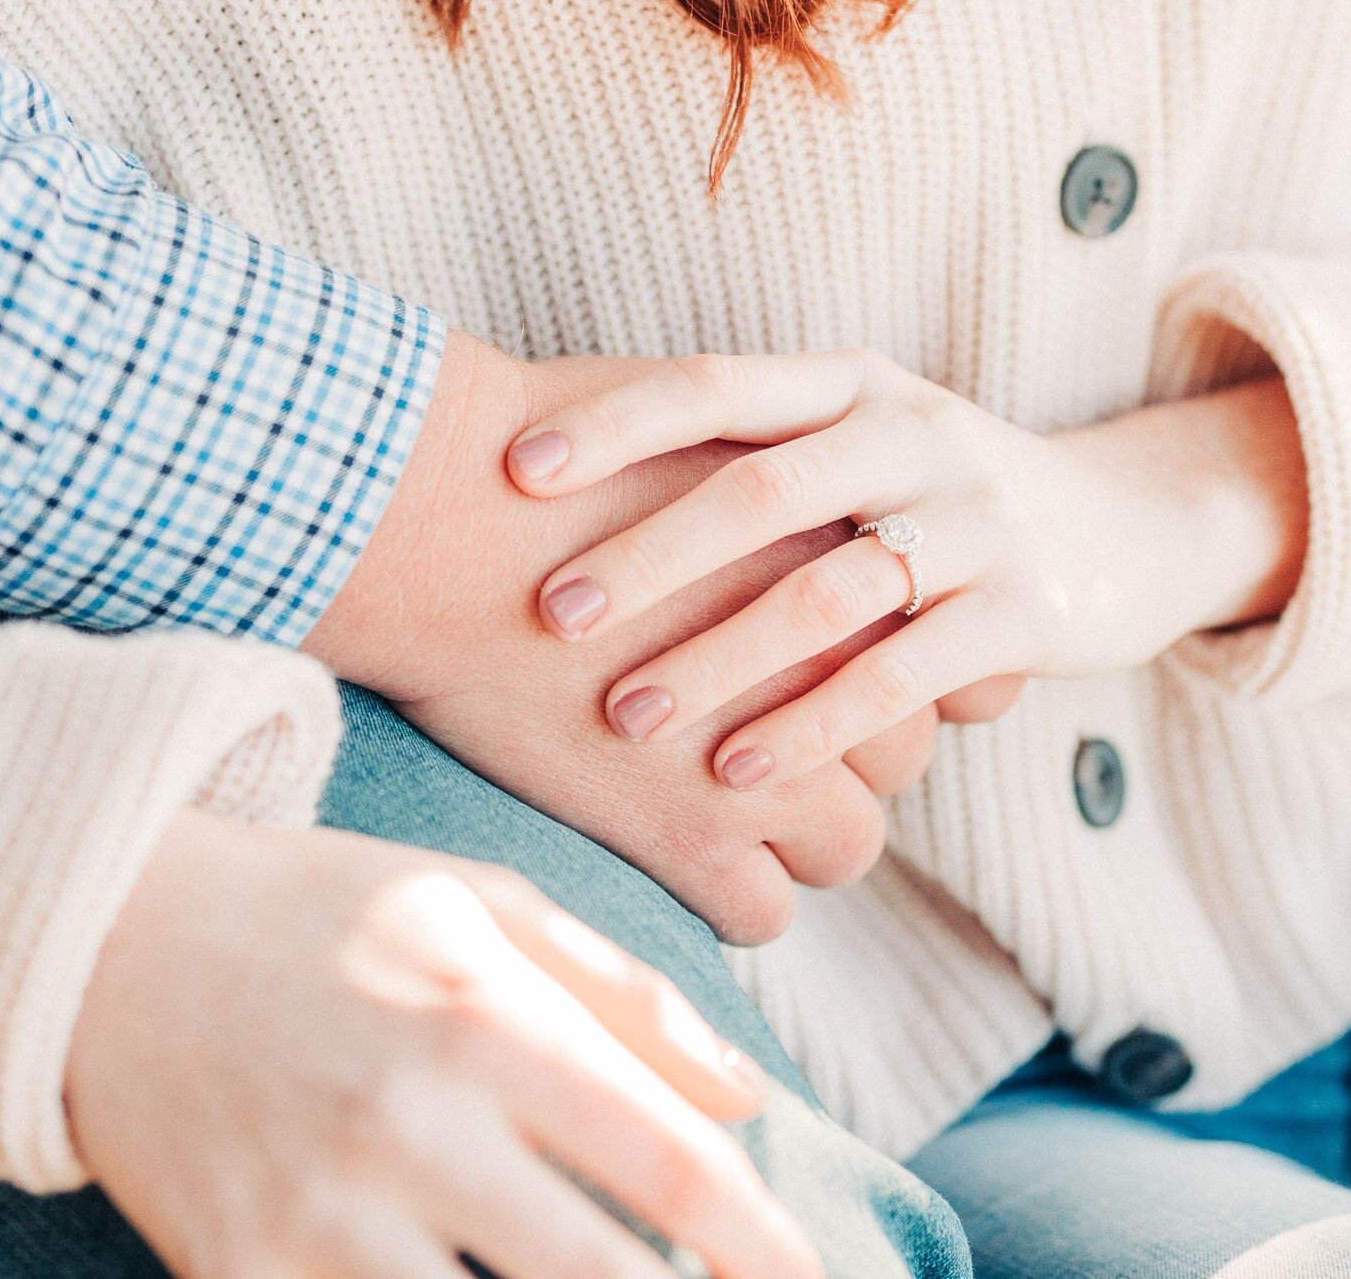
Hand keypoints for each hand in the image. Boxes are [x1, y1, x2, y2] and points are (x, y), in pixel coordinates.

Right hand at [66, 810, 820, 1278]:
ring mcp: (313, 1217)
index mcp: (484, 1023)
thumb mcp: (483, 908)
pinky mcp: (232, 1276)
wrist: (101, 937)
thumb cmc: (321, 914)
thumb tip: (751, 1100)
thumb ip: (626, 998)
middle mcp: (407, 1128)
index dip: (766, 1244)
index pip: (669, 1163)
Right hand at [305, 337, 933, 942]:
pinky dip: (727, 897)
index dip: (862, 670)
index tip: (805, 676)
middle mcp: (832, 670)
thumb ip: (762, 487)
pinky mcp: (693, 839)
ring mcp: (771, 763)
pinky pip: (762, 912)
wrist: (438, 528)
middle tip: (758, 737)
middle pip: (900, 750)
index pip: (911, 651)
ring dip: (797, 836)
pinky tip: (670, 851)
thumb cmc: (543, 473)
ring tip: (717, 804)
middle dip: (841, 754)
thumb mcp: (690, 438)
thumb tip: (778, 501)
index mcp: (839, 569)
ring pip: (850, 844)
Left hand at [503, 350, 1308, 790]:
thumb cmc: (935, 494)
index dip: (615, 424)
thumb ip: (749, 451)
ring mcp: (976, 522)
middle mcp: (914, 436)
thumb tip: (557, 475)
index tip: (514, 470)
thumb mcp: (855, 442)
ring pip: (829, 593)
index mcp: (852, 385)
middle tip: (551, 612)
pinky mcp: (1022, 613)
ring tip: (627, 714)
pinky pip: (900, 675)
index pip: (718, 386)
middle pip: (763, 491)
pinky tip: (735, 772)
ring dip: (718, 659)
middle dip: (649, 556)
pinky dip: (811, 726)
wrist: (1126, 527)